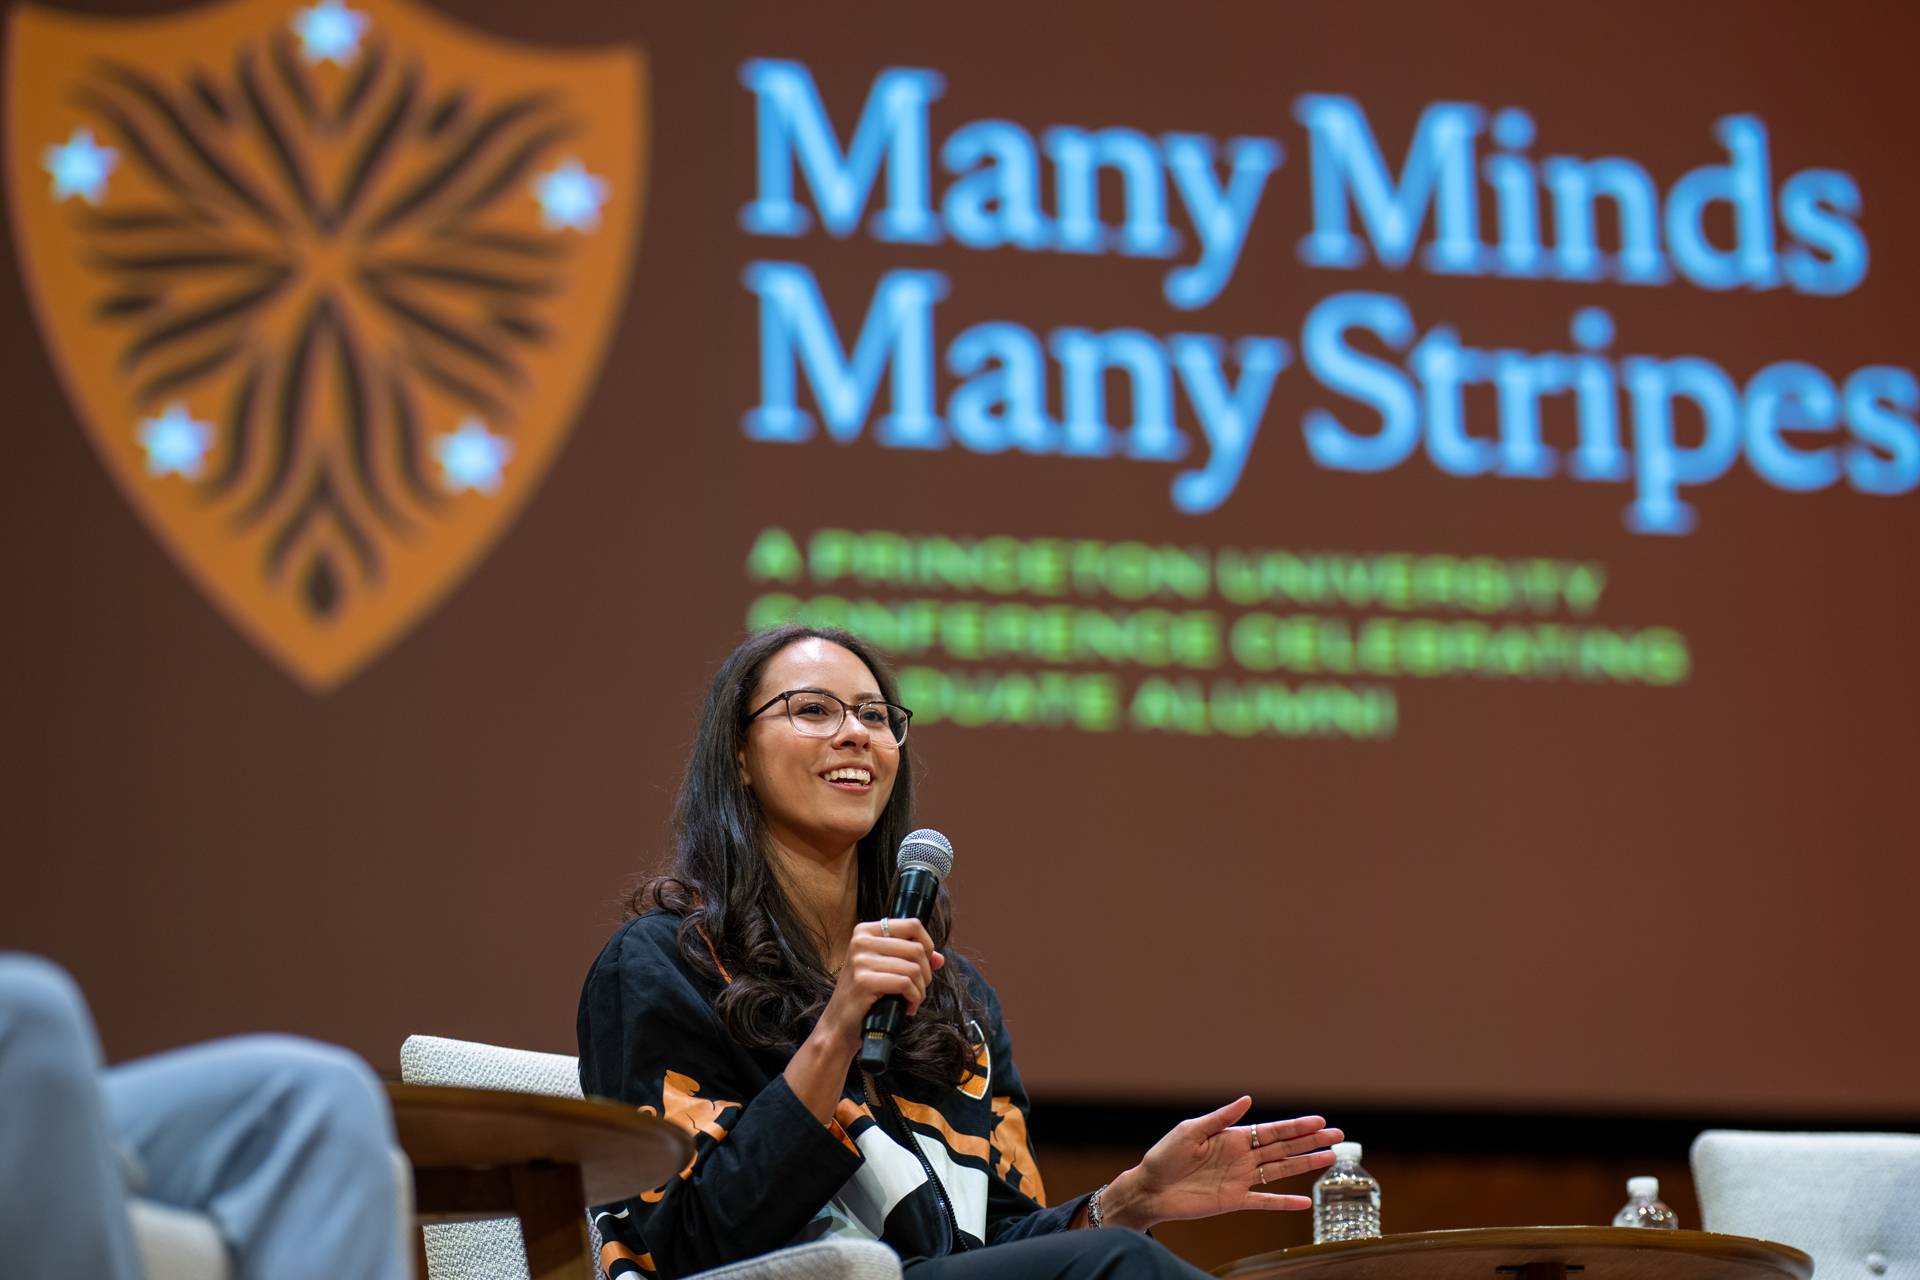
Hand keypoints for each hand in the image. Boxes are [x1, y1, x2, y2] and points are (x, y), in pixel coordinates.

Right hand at [812, 917, 944, 1060]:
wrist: (839, 1025)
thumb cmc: (865, 996)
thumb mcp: (886, 970)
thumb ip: (911, 959)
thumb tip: (940, 958)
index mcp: (865, 931)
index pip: (912, 925)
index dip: (927, 945)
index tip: (925, 964)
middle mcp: (861, 941)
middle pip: (916, 949)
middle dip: (926, 973)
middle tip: (918, 989)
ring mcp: (860, 960)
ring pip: (913, 968)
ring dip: (920, 990)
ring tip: (912, 1000)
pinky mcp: (863, 981)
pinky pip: (905, 984)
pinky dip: (914, 998)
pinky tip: (908, 1008)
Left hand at [1099, 1097, 1340, 1229]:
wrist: (1150, 1189)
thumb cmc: (1165, 1156)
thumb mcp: (1190, 1130)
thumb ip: (1220, 1117)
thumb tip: (1248, 1099)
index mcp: (1232, 1137)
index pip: (1272, 1130)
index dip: (1297, 1126)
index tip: (1320, 1121)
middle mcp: (1241, 1157)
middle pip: (1284, 1148)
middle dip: (1311, 1141)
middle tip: (1339, 1135)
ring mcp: (1240, 1179)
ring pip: (1280, 1171)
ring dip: (1305, 1165)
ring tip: (1331, 1158)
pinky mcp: (1234, 1201)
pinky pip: (1265, 1201)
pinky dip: (1284, 1202)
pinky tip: (1305, 1201)